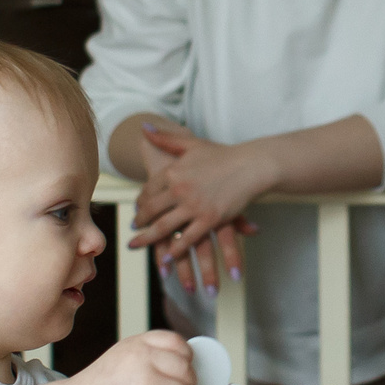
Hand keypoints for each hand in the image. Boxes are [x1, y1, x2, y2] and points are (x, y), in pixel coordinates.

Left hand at [133, 123, 271, 292]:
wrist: (251, 165)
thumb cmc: (223, 154)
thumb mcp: (191, 143)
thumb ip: (166, 138)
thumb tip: (144, 128)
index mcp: (173, 171)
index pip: (148, 190)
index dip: (140, 201)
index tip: (137, 208)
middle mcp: (179, 189)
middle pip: (151, 210)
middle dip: (139, 221)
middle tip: (133, 229)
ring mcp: (194, 206)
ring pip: (164, 227)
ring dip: (147, 238)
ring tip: (136, 245)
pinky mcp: (209, 219)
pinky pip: (187, 238)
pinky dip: (174, 249)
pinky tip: (166, 257)